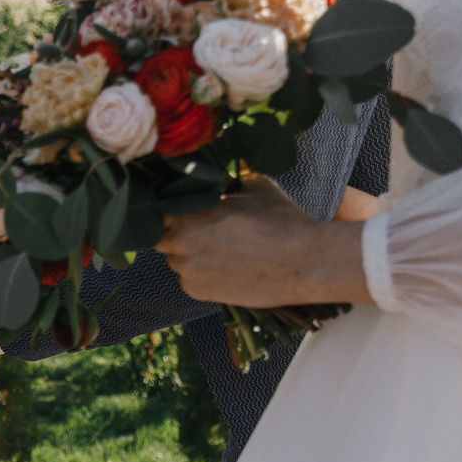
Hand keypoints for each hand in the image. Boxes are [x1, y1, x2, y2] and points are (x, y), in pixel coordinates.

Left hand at [154, 177, 372, 307]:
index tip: (181, 207)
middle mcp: (179, 244)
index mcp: (187, 215)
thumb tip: (219, 168)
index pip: (156, 210)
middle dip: (176, 231)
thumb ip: (226, 179)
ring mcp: (187, 271)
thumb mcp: (254, 184)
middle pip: (161, 236)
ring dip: (188, 253)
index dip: (167, 207)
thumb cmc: (281, 220)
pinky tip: (226, 266)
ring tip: (220, 248)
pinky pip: (188, 279)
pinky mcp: (198, 293)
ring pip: (175, 259)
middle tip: (202, 227)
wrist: (304, 262)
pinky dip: (200, 273)